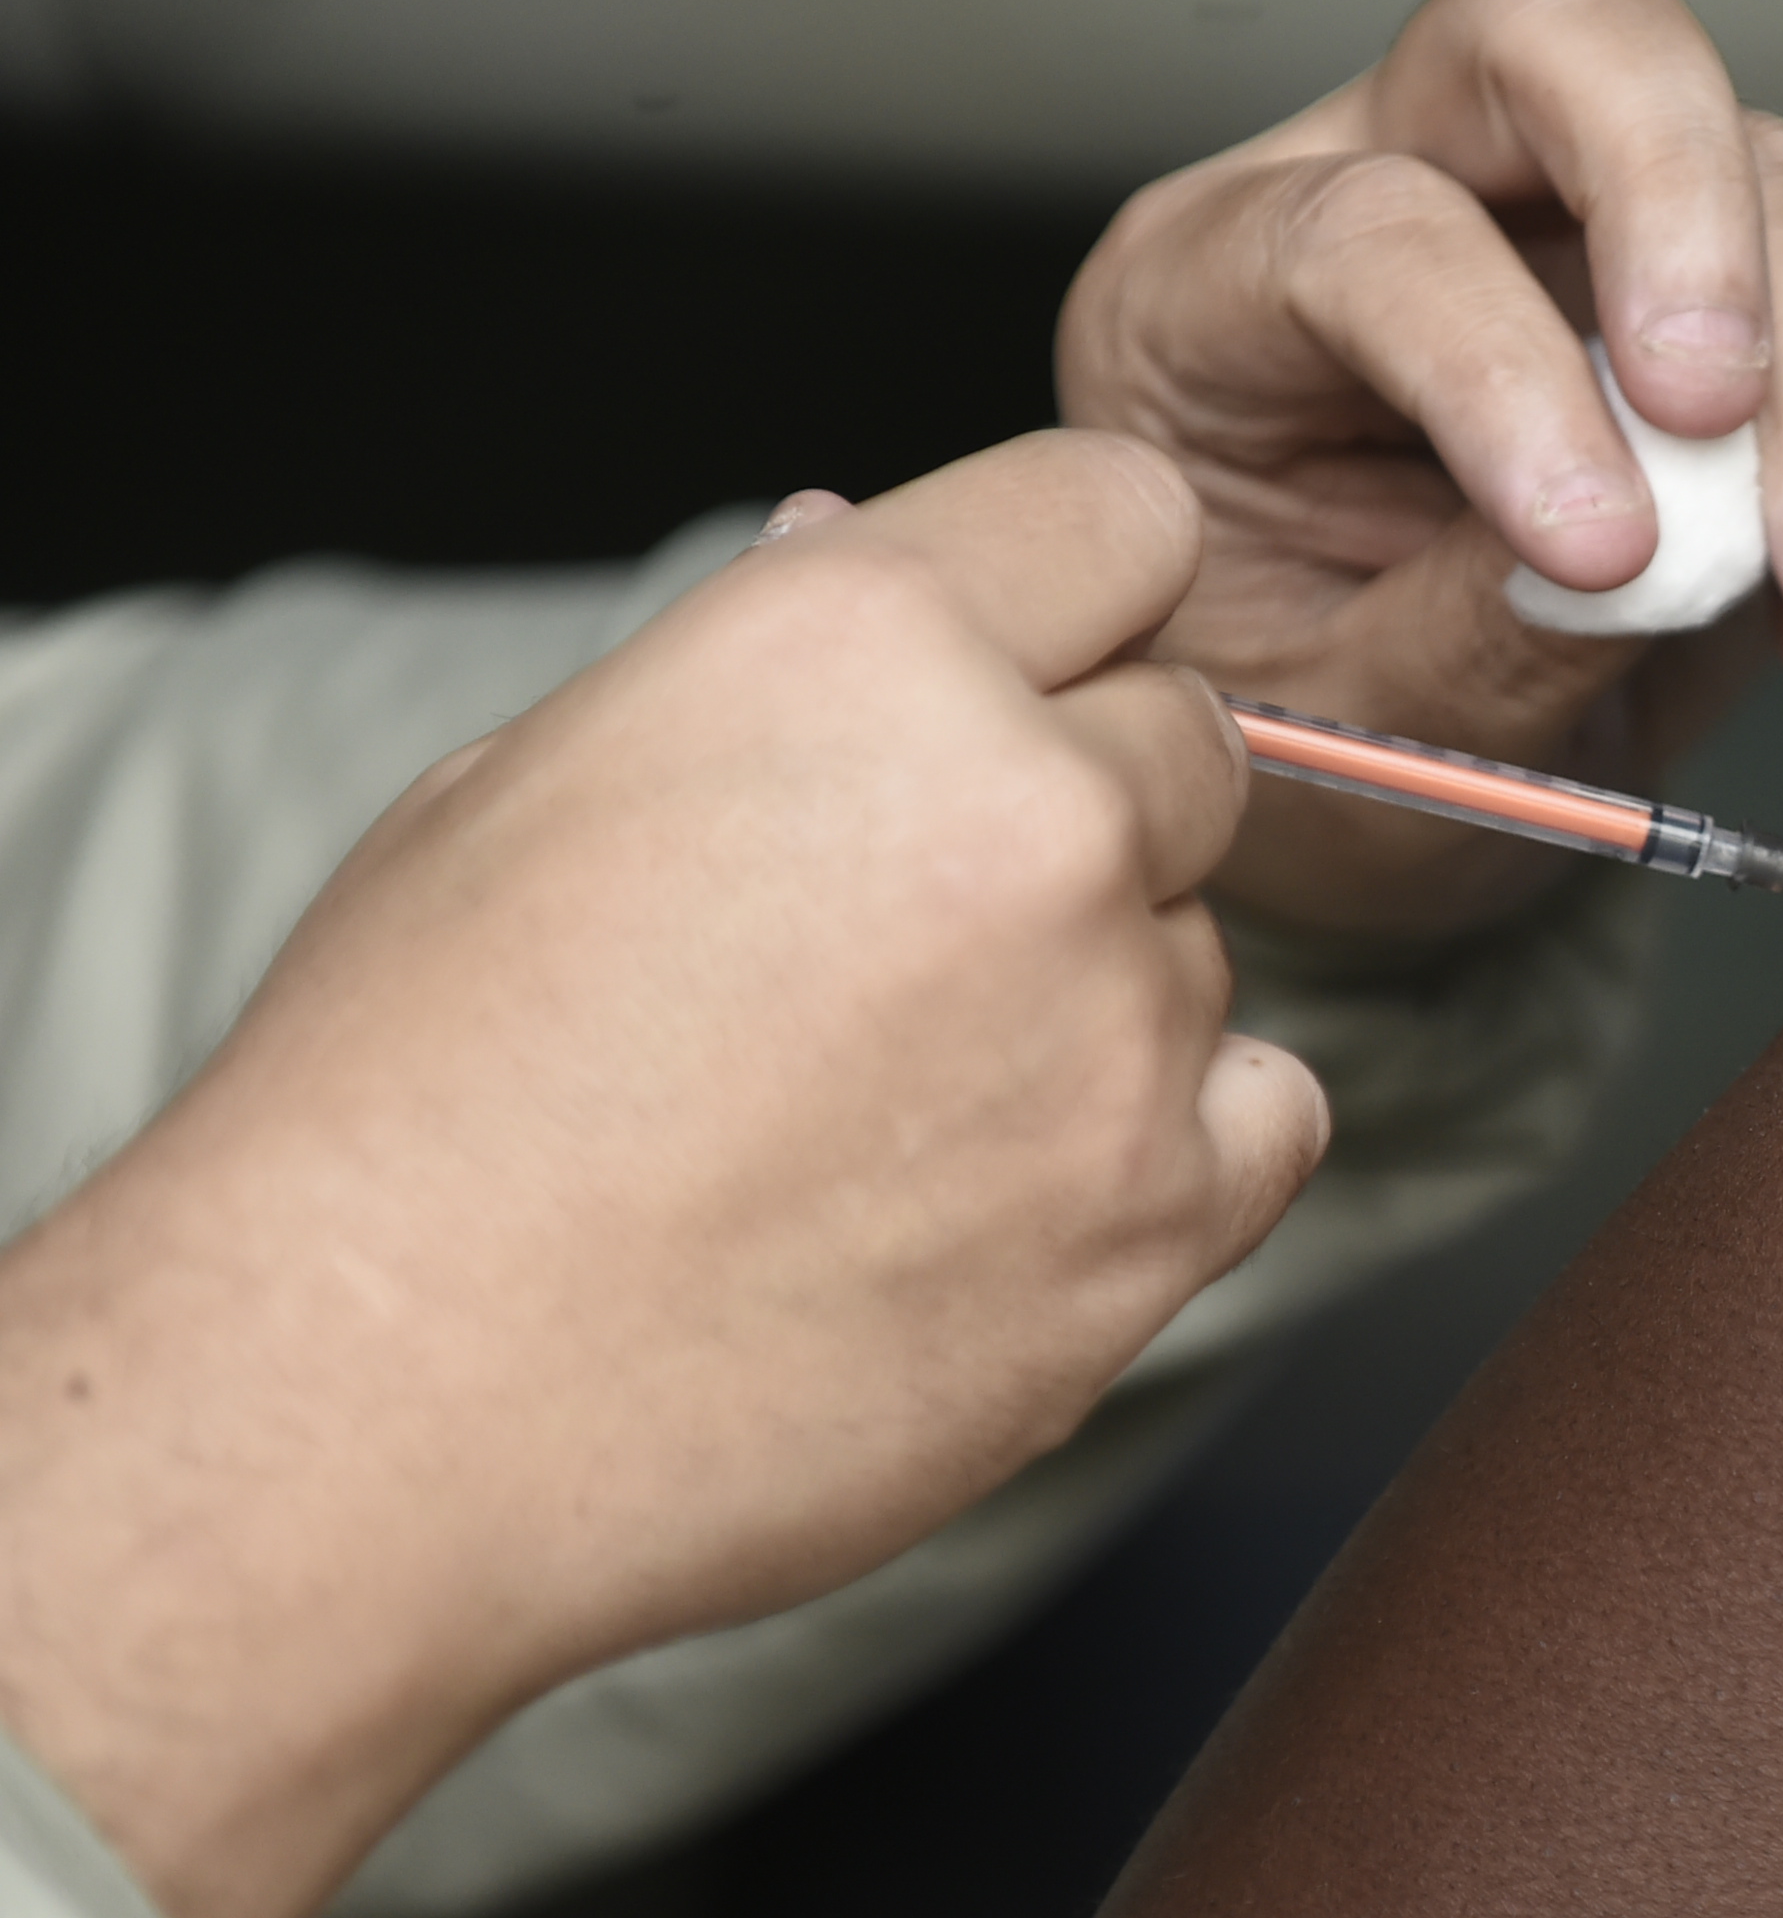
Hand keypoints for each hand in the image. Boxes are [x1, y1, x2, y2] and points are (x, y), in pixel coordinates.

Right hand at [0, 432, 1325, 1917]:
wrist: (379, 1405)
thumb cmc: (411, 1097)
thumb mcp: (536, 780)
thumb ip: (766, 660)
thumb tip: (868, 543)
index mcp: (860, 644)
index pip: (1123, 512)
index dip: (1075, 598)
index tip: (1027, 674)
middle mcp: (1027, 804)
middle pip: (1189, 734)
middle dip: (1084, 806)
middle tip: (904, 935)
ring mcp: (1115, 1015)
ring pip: (1201, 942)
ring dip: (1098, 997)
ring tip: (881, 1110)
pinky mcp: (1163, 1211)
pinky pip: (1270, 1115)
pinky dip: (1173, 1151)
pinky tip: (997, 1192)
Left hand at [1059, 0, 1782, 941]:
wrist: (1385, 808)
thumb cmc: (1307, 745)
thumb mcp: (1340, 738)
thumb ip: (1478, 642)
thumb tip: (1660, 554)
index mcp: (1209, 291)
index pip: (1369, 230)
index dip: (1494, 368)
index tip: (1595, 550)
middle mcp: (1391, 188)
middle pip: (1554, 34)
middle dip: (1678, 197)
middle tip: (1725, 407)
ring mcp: (1571, 224)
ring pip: (1759, 168)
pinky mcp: (1717, 294)